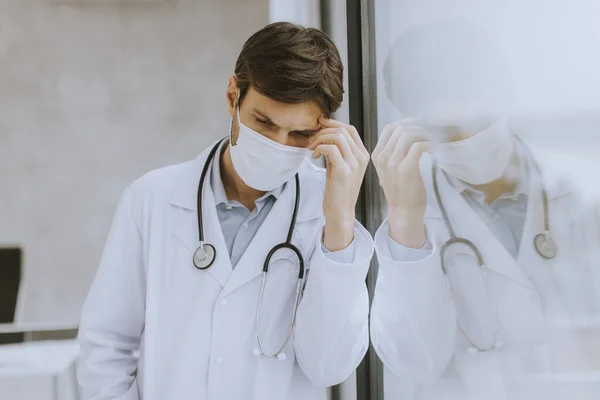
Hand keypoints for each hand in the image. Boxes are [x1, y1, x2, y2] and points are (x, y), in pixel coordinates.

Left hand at [308, 118, 369, 250]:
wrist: (340, 212)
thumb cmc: (338, 191)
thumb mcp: (340, 167)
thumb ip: (337, 151)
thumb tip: (324, 134)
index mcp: (362, 155)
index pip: (350, 129)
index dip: (334, 123)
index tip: (320, 125)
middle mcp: (361, 157)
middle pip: (343, 130)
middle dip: (324, 131)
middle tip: (312, 140)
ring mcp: (354, 164)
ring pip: (337, 136)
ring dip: (320, 139)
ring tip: (312, 148)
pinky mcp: (344, 170)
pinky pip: (330, 148)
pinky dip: (319, 148)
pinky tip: (314, 157)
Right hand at [372, 119, 429, 247]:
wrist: (403, 211)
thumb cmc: (401, 190)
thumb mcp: (391, 169)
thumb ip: (395, 152)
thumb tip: (409, 133)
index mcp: (377, 156)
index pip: (389, 128)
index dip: (405, 122)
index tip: (420, 124)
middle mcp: (382, 157)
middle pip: (400, 129)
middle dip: (419, 126)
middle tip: (432, 130)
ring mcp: (392, 163)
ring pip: (409, 135)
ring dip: (425, 133)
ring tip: (434, 138)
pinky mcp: (405, 169)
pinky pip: (418, 147)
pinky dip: (429, 143)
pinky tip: (435, 148)